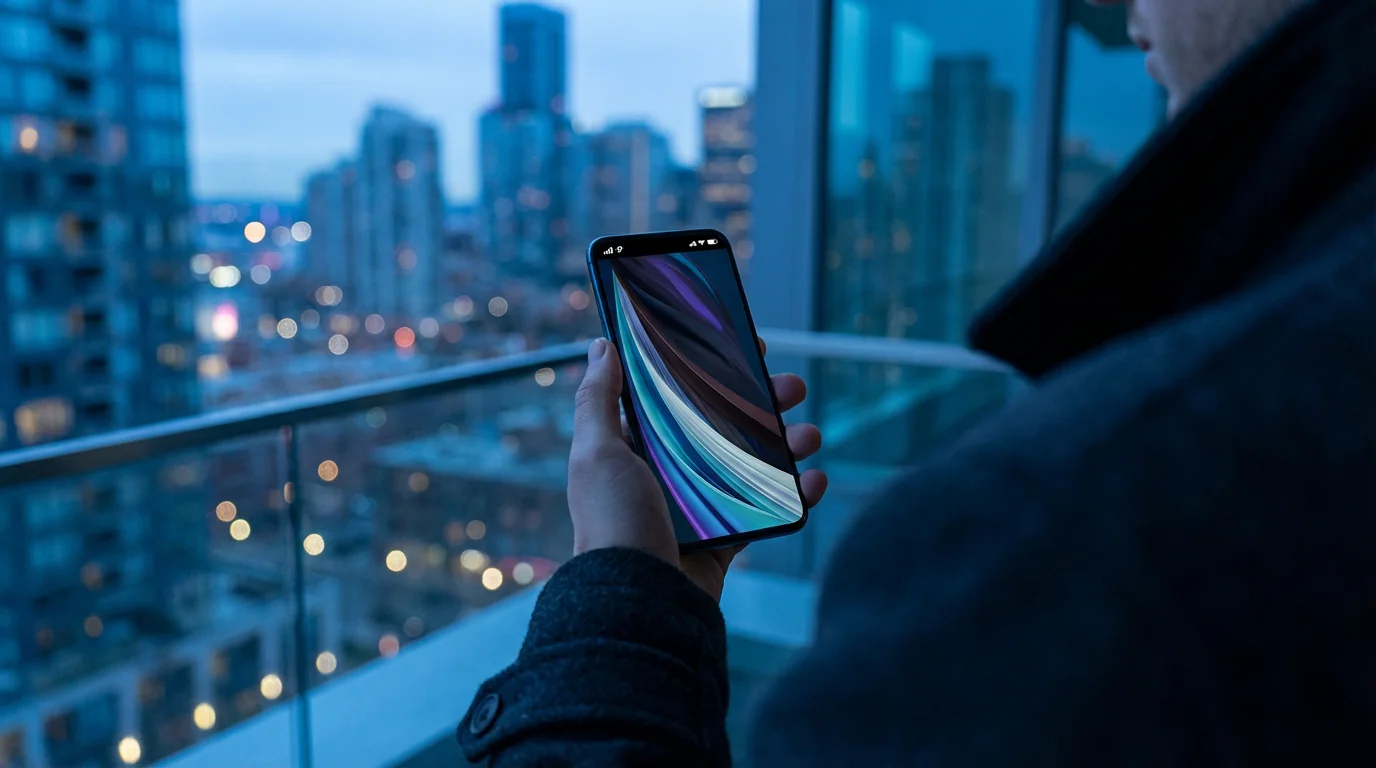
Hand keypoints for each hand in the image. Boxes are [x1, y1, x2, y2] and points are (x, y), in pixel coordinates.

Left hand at [568, 337, 828, 600]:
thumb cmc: (612, 523)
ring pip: (752, 462)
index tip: (744, 346)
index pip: (674, 394)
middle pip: (723, 423)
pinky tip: (815, 481)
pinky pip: (767, 509)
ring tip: (810, 436)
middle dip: (761, 402)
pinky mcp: (725, 539)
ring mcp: (700, 505)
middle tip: (792, 387)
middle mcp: (668, 471)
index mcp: (635, 446)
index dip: (706, 367)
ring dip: (787, 444)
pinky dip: (796, 494)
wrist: (638, 602)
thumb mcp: (595, 453)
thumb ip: (597, 399)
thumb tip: (600, 346)